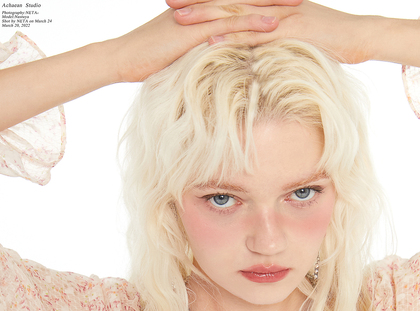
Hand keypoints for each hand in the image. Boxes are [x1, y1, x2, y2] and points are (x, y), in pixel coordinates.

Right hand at [111, 6, 283, 82]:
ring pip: (242, 5)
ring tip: (298, 3)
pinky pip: (229, 24)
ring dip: (271, 3)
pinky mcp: (196, 30)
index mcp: (201, 7)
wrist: (123, 57)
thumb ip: (199, 45)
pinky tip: (274, 23)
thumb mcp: (179, 48)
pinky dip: (252, 22)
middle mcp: (203, 5)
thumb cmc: (148, 56)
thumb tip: (214, 54)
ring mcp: (200, 16)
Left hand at [169, 1, 374, 64]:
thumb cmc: (332, 38)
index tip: (181, 0)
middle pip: (227, 0)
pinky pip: (255, 35)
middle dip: (196, 0)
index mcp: (271, 3)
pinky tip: (211, 41)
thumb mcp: (298, 35)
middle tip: (168, 1)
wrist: (361, 35)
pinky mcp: (288, 31)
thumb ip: (275, 37)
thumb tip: (258, 49)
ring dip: (206, 15)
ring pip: (235, 13)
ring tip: (178, 18)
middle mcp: (272, 4)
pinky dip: (232, 37)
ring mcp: (279, 15)